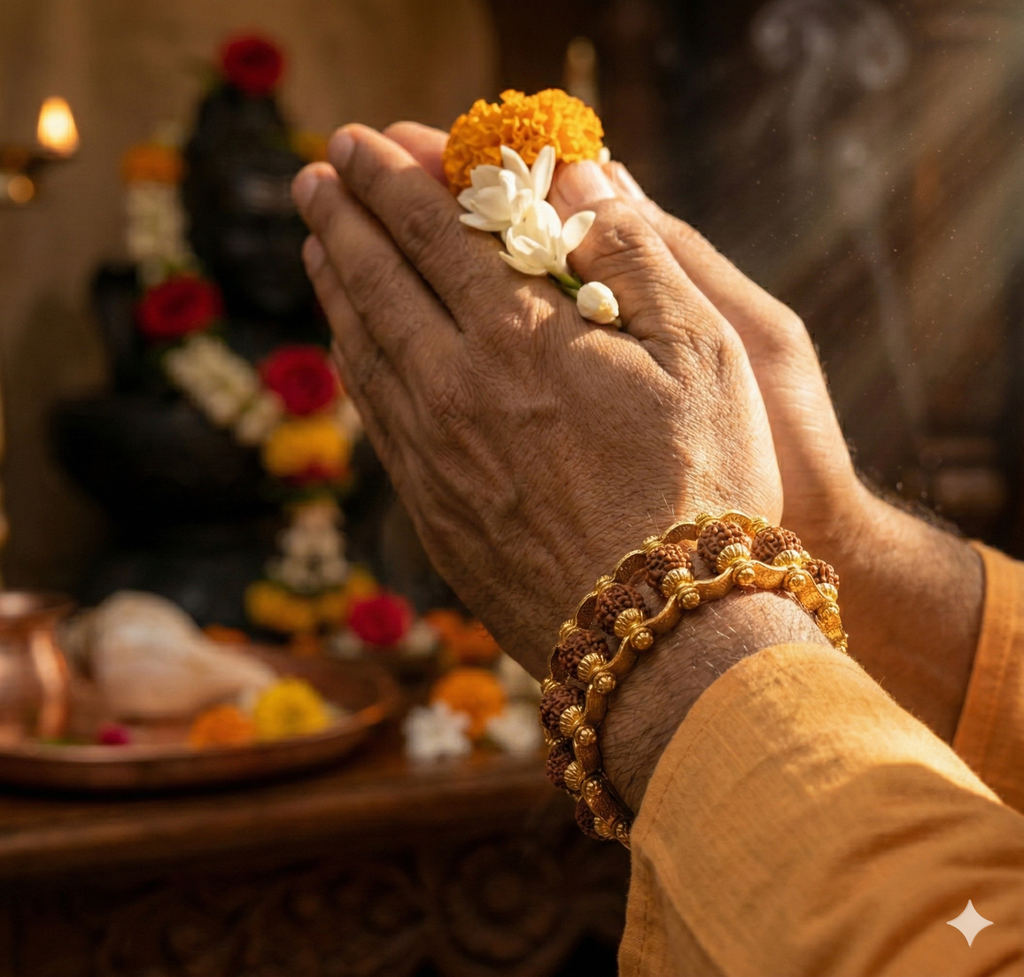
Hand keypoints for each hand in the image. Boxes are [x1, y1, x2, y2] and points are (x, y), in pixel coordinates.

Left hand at [292, 124, 782, 679]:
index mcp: (522, 335)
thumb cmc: (701, 488)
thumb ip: (639, 258)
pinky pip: (376, 416)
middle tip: (316, 173)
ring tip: (318, 244)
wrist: (657, 633)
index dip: (394, 177)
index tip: (361, 141)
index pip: (437, 231)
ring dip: (336, 285)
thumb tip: (583, 187)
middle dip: (344, 215)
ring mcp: (434, 454)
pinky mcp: (432, 511)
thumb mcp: (708, 354)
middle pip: (381, 279)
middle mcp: (457, 385)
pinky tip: (349, 348)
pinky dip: (353, 364)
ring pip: (364, 347)